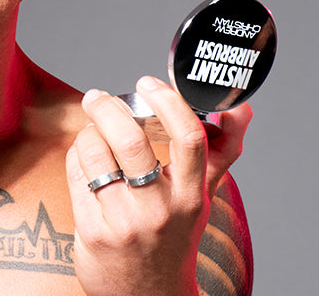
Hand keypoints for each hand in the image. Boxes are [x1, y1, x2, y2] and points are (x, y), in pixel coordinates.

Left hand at [66, 76, 251, 295]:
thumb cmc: (173, 236)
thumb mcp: (199, 197)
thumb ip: (220, 152)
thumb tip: (242, 110)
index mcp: (190, 195)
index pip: (188, 138)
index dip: (167, 101)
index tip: (148, 83)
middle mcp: (160, 209)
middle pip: (129, 141)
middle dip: (107, 108)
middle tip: (97, 97)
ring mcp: (124, 222)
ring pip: (95, 153)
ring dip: (88, 132)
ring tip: (90, 131)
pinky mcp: (93, 232)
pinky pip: (77, 174)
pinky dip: (76, 156)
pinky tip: (84, 160)